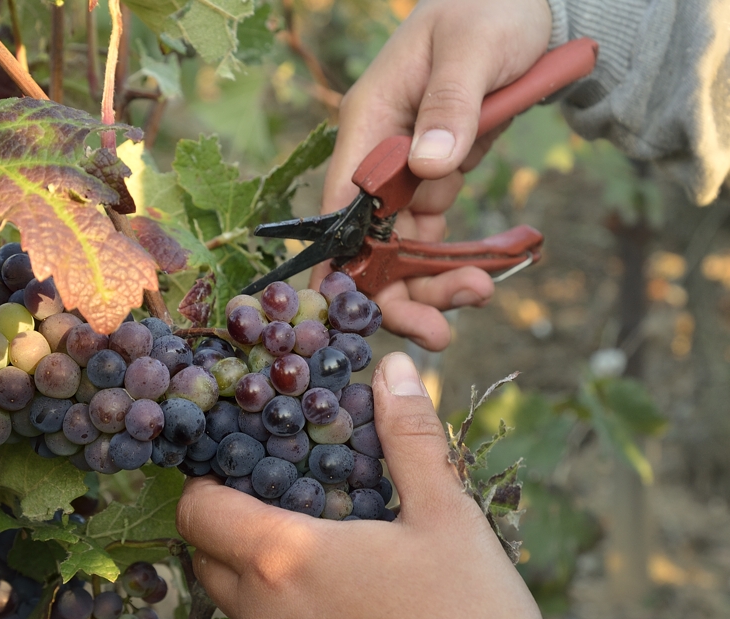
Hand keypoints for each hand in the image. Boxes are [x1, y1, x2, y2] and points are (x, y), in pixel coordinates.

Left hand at [176, 352, 558, 618]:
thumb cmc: (470, 616)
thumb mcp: (445, 514)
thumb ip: (408, 435)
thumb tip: (389, 369)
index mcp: (283, 560)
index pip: (197, 511)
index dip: (207, 480)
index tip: (241, 461)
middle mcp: (262, 614)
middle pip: (204, 555)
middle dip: (225, 521)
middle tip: (278, 495)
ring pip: (230, 600)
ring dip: (249, 566)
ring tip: (310, 541)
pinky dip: (274, 608)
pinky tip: (334, 594)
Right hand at [312, 0, 552, 349]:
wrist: (530, 5)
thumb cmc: (490, 10)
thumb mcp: (473, 50)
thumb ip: (449, 105)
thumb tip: (428, 165)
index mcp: (370, 120)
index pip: (341, 202)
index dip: (342, 260)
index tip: (353, 309)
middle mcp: (379, 153)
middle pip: (369, 239)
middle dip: (395, 289)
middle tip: (434, 332)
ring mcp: (407, 170)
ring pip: (402, 246)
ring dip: (430, 282)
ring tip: (475, 300)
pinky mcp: (436, 177)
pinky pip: (434, 233)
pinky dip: (451, 261)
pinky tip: (480, 279)